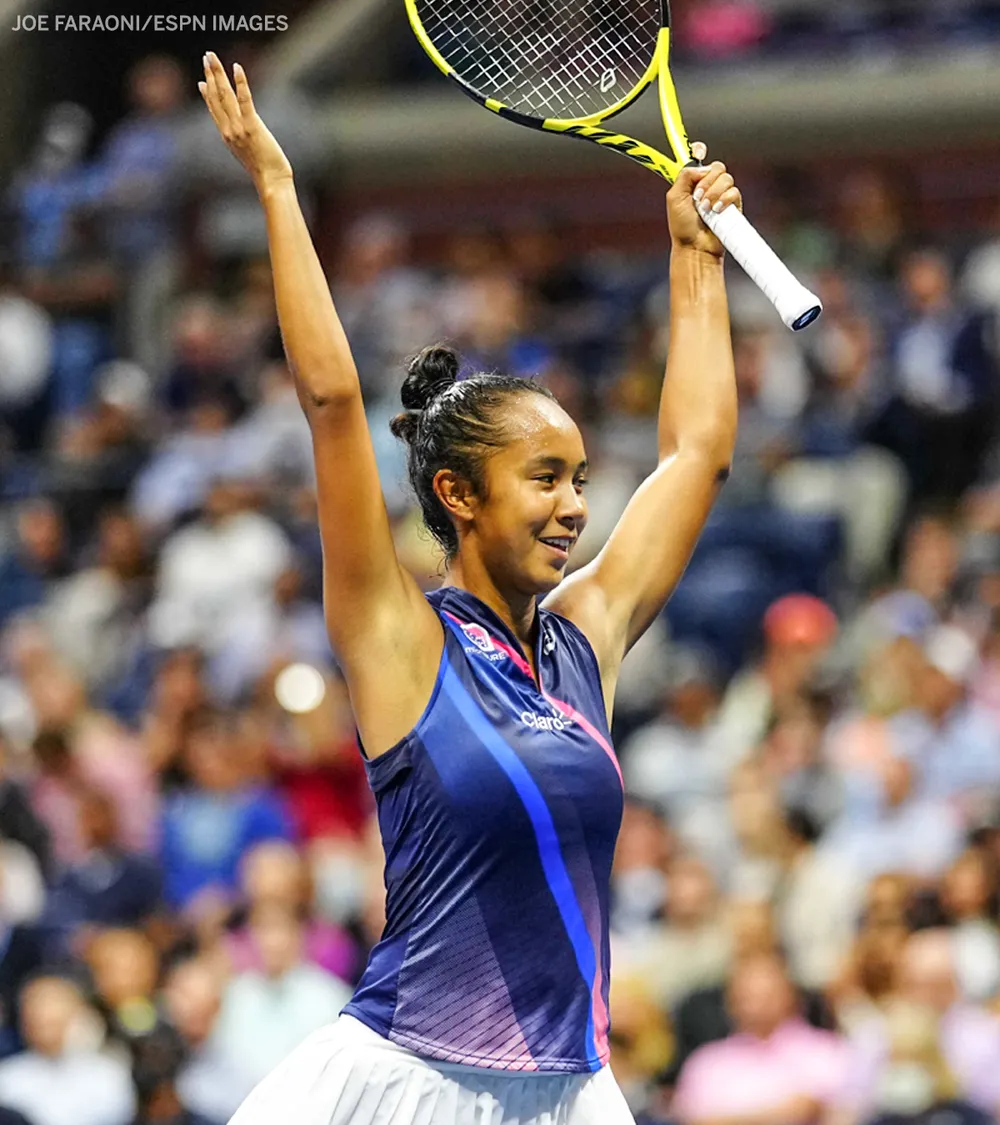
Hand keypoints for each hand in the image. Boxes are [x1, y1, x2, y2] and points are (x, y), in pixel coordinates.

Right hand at [199, 51, 292, 194]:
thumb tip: (245, 135)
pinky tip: (236, 67)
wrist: (271, 182)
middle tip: (206, 57)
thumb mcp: (248, 154)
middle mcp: (229, 130)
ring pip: (224, 95)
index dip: (207, 94)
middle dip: (210, 75)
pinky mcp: (252, 127)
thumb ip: (242, 141)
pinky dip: (240, 82)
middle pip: (216, 97)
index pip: (214, 111)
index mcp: (227, 137)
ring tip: (212, 56)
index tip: (202, 80)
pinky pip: (245, 100)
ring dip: (218, 73)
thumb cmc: (266, 172)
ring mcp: (239, 128)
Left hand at [666, 141, 741, 257]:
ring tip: (705, 209)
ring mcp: (722, 195)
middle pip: (717, 167)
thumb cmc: (683, 228)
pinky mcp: (733, 205)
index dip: (700, 150)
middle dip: (707, 181)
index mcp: (693, 182)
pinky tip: (716, 210)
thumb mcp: (674, 198)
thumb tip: (701, 165)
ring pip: (726, 178)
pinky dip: (724, 200)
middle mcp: (708, 186)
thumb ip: (684, 176)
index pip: (700, 159)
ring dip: (713, 193)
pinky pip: (734, 192)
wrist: (695, 247)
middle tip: (697, 197)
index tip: (698, 150)